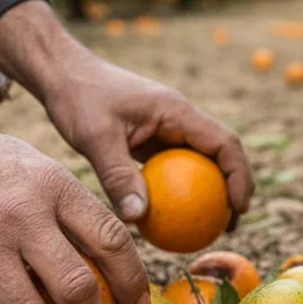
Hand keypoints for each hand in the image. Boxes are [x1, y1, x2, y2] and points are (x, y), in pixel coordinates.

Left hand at [0, 0, 254, 222]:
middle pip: (221, 154)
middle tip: (228, 228)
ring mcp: (167, 129)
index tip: (238, 209)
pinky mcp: (151, 138)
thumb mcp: (96, 137)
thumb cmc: (79, 97)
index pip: (225, 143)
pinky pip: (174, 168)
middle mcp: (179, 119)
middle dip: (233, 189)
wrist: (63, 74)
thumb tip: (137, 220)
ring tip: (205, 229)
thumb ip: (118, 176)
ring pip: (201, 162)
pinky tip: (166, 219)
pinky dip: (178, 191)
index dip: (240, 176)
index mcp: (178, 112)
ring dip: (209, 192)